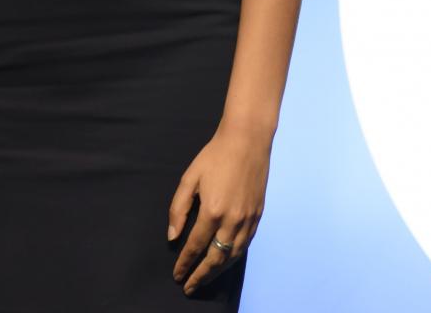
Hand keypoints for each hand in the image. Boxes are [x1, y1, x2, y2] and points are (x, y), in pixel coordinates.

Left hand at [168, 124, 270, 294]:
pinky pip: (244, 247)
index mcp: (212, 211)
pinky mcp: (258, 219)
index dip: (185, 263)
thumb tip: (173, 236)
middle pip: (215, 259)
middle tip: (188, 287)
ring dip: (217, 273)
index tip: (177, 275)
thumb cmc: (214, 156)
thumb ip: (179, 208)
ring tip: (204, 280)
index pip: (195, 246)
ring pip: (232, 257)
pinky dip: (232, 260)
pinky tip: (223, 263)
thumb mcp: (189, 178)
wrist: (247, 142)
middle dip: (201, 276)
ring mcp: (248, 222)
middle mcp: (232, 221)